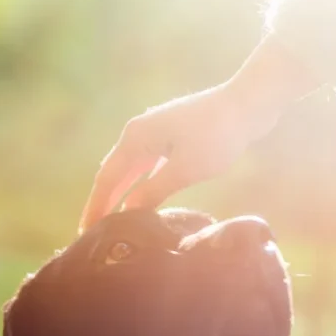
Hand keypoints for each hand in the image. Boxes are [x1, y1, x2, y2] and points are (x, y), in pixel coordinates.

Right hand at [78, 35, 320, 233]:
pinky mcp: (173, 137)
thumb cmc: (217, 135)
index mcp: (136, 137)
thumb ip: (153, 191)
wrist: (250, 102)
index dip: (96, 207)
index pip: (107, 179)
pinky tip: (142, 201)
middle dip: (103, 202)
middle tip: (92, 233)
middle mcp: (139, 132)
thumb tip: (128, 212)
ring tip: (112, 220)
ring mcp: (157, 133)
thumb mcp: (184, 170)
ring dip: (121, 194)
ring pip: (131, 170)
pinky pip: (148, 166)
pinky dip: (141, 185)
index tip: (85, 233)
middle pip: (114, 174)